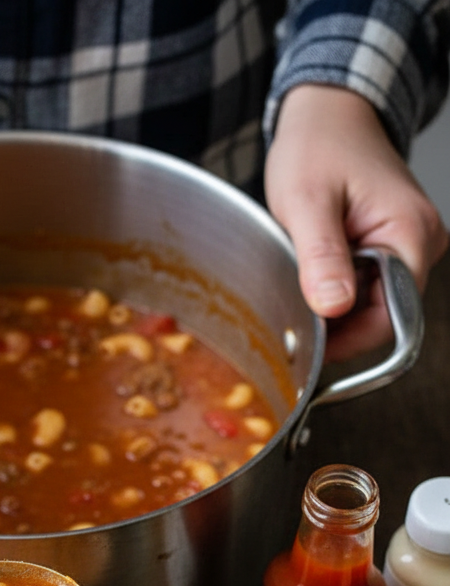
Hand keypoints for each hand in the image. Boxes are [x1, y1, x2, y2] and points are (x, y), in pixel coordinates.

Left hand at [265, 84, 446, 360]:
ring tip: (301, 281)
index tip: (304, 345)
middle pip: (381, 317)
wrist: (329, 113)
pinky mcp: (395, 246)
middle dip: (335, 325)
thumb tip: (333, 307)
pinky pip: (369, 287)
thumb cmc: (318, 144)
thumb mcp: (307, 201)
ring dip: (333, 307)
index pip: (390, 320)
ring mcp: (410, 245)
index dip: (346, 341)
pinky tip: (313, 274)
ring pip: (372, 305)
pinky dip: (338, 291)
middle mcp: (421, 242)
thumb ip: (321, 257)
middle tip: (291, 311)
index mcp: (410, 233)